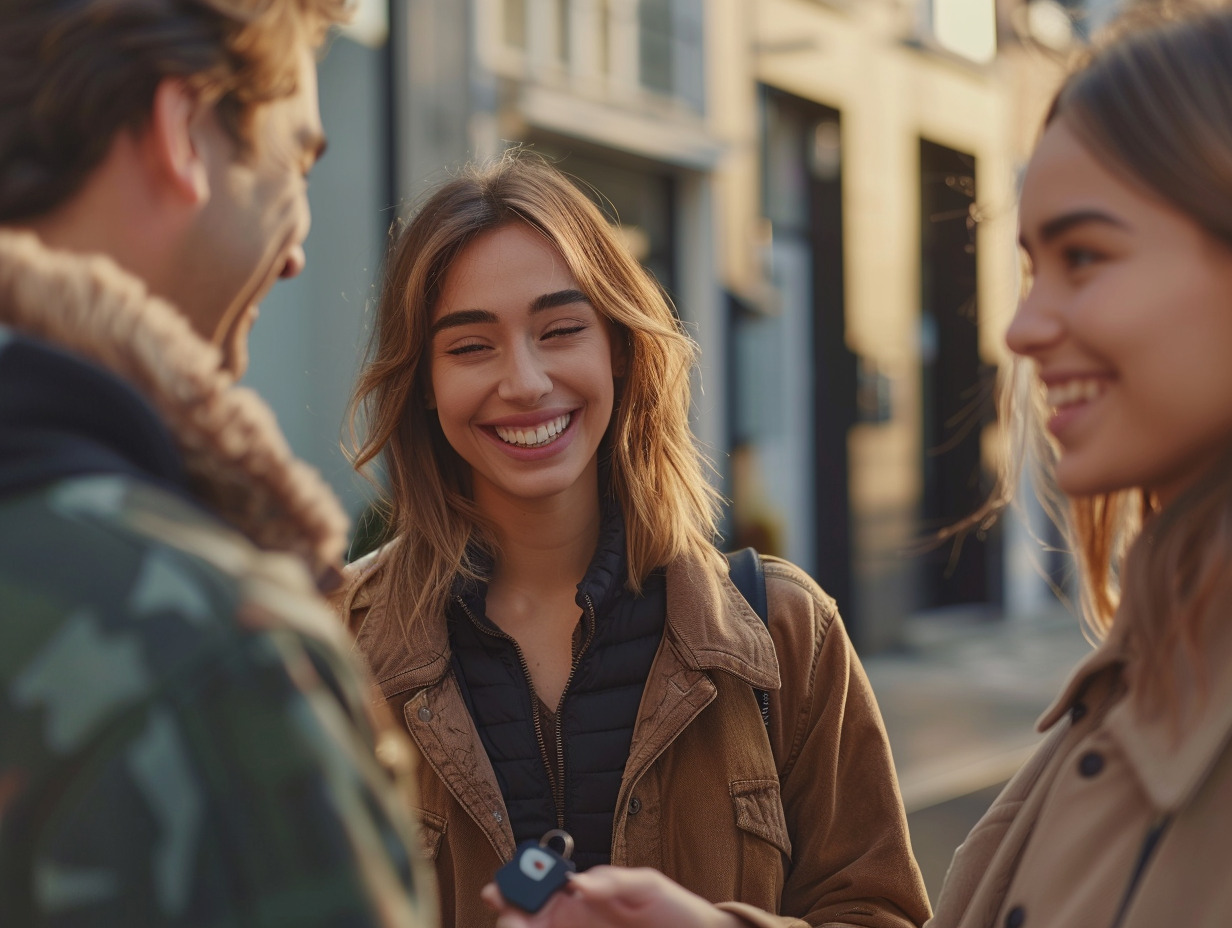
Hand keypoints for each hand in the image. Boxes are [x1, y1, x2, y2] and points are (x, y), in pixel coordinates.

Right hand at [480, 866, 746, 927]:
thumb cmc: (672, 908)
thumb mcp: (645, 885)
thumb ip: (612, 882)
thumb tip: (577, 882)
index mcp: (580, 895)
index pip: (537, 888)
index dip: (514, 887)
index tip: (500, 892)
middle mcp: (571, 921)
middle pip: (527, 919)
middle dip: (513, 917)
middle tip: (513, 921)